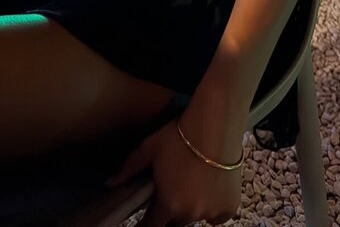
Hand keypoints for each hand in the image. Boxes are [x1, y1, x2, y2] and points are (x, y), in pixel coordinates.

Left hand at [107, 119, 241, 226]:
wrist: (215, 123)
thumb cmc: (180, 135)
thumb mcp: (149, 148)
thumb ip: (129, 169)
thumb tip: (110, 183)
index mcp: (168, 204)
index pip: (152, 226)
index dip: (148, 222)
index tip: (147, 217)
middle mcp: (190, 214)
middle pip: (176, 220)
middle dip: (171, 208)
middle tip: (172, 188)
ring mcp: (212, 213)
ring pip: (196, 216)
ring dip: (192, 206)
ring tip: (191, 182)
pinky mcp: (230, 207)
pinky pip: (217, 215)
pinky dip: (212, 205)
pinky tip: (209, 185)